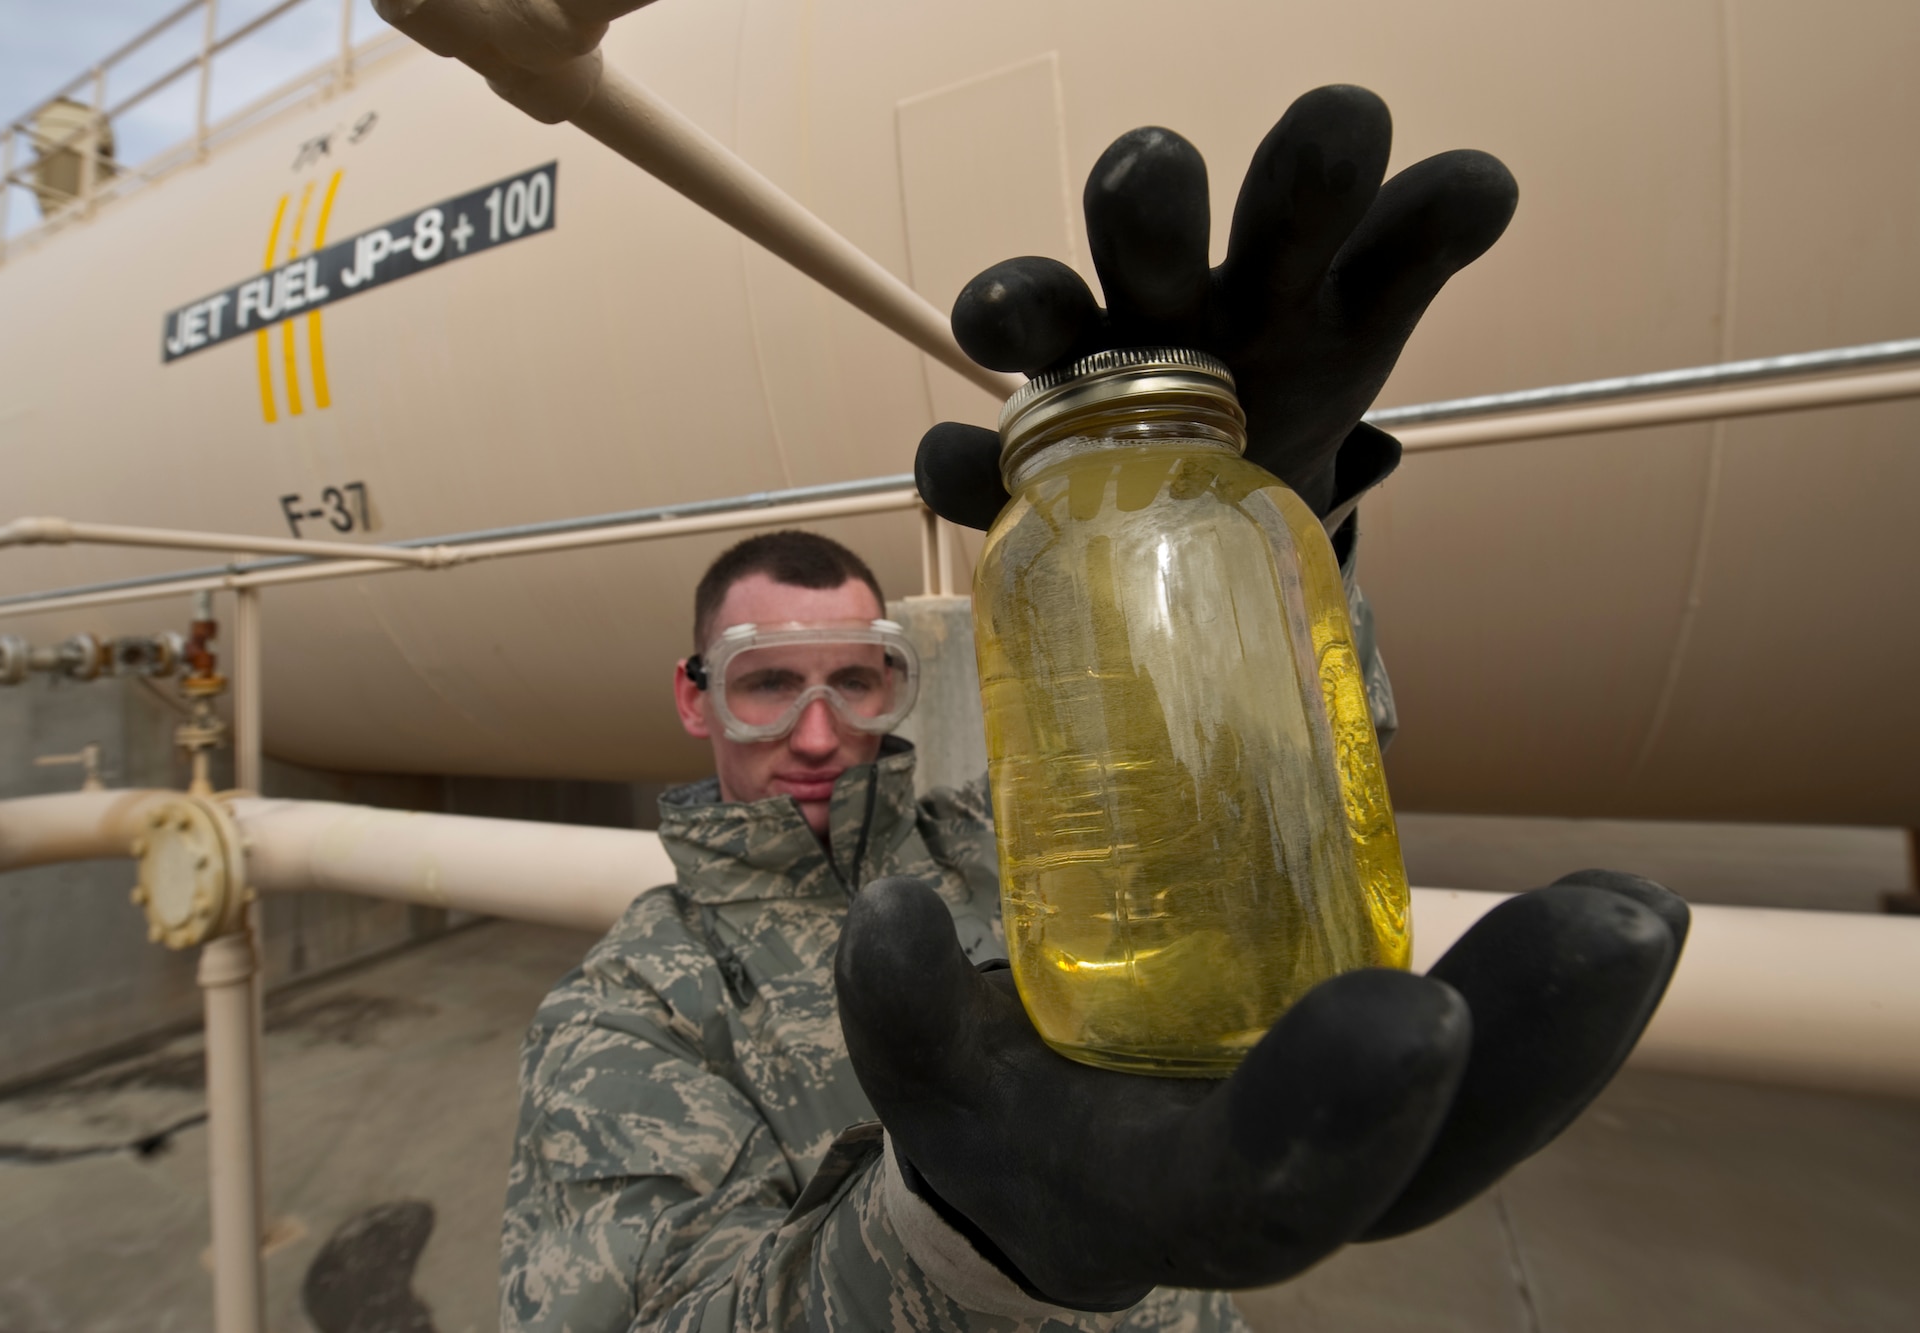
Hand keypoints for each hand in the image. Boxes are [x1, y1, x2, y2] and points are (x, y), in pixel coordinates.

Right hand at [836, 872, 1686, 1310]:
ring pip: (1494, 1114)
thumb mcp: (930, 1089)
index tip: (1404, 1001)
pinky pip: (1492, 1057)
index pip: (1268, 1187)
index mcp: (1174, 1205)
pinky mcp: (1391, 1082)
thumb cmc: (999, 1126)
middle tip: (1614, 922)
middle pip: (1437, 1161)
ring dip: (1574, 1019)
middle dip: (1529, 1049)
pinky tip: (1618, 911)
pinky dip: (1550, 996)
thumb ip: (902, 1013)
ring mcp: (1362, 1145)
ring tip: (1638, 906)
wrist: (1060, 1180)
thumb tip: (890, 914)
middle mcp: (1296, 1193)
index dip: (1339, 1109)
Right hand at [915, 85, 1517, 530]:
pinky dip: (960, 464)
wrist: (1214, 504)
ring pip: (1037, 316)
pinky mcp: (1021, 473)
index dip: (1319, 156)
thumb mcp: (1360, 315)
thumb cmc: (1286, 381)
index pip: (1291, 184)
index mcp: (1265, 262)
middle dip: (1145, 195)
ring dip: (1014, 304)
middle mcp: (1162, 298)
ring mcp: (1081, 383)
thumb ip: (1413, 249)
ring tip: (994, 322)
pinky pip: (973, 463)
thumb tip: (1481, 183)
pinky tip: (958, 467)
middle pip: (1139, 222)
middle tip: (1149, 172)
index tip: (1352, 129)